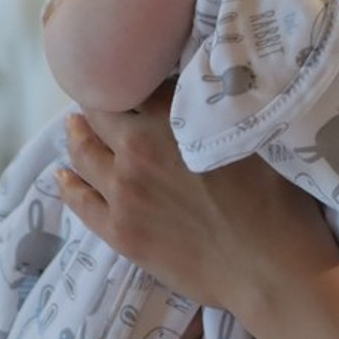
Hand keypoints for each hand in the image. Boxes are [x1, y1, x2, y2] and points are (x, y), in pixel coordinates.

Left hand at [56, 96, 338, 320]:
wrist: (269, 268)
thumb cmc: (275, 199)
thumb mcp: (249, 135)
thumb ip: (215, 109)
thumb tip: (204, 86)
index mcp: (171, 120)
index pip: (134, 83)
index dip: (128, 74)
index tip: (129, 70)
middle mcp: (136, 150)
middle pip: (102, 115)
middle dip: (98, 102)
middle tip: (99, 96)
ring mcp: (122, 194)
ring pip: (85, 155)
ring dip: (78, 136)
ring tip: (75, 126)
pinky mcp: (120, 233)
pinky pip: (80, 202)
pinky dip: (68, 184)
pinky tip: (63, 176)